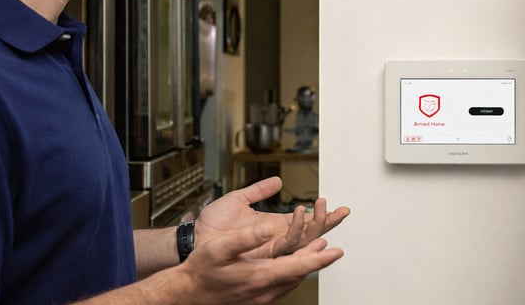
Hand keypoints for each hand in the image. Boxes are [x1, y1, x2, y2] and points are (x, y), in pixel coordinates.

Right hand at [178, 219, 342, 304]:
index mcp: (260, 275)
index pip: (299, 266)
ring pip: (293, 281)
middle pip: (300, 273)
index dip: (320, 258)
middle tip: (331, 247)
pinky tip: (293, 265)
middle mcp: (265, 289)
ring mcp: (262, 296)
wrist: (188, 292)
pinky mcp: (258, 298)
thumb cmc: (201, 270)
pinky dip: (293, 272)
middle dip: (317, 259)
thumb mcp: (220, 248)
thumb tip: (265, 227)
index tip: (336, 251)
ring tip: (317, 251)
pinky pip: (283, 285)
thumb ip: (245, 237)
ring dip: (306, 265)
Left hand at [195, 177, 349, 258]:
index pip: (305, 222)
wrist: (195, 239)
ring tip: (321, 210)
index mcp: (273, 225)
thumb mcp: (238, 198)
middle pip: (310, 233)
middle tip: (340, 211)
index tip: (340, 209)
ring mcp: (269, 246)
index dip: (323, 216)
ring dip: (314, 225)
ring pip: (301, 240)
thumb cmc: (212, 224)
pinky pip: (284, 246)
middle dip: (326, 222)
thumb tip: (277, 180)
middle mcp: (275, 238)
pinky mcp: (260, 252)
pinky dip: (296, 233)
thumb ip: (259, 189)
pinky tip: (302, 220)